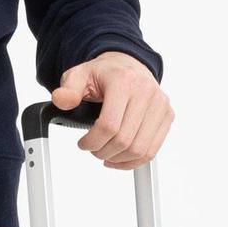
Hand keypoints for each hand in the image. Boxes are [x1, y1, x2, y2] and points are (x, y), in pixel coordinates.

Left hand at [52, 51, 173, 169]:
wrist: (127, 64)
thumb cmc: (103, 74)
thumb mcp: (79, 76)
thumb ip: (68, 90)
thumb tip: (60, 100)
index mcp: (124, 81)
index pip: (109, 125)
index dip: (92, 142)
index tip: (83, 144)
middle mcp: (146, 91)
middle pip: (124, 140)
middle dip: (103, 152)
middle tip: (94, 149)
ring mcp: (159, 104)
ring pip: (139, 150)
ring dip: (118, 159)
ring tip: (105, 154)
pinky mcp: (167, 115)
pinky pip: (152, 151)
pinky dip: (134, 162)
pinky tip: (120, 158)